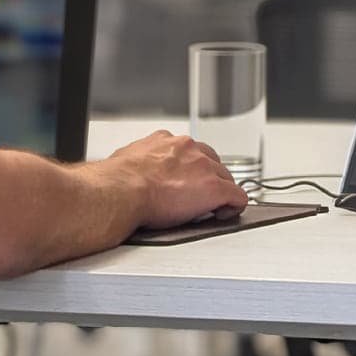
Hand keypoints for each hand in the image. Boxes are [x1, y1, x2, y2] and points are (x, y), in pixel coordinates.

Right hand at [104, 130, 248, 228]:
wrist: (121, 191)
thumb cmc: (117, 181)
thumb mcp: (127, 161)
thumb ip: (138, 162)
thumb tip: (131, 172)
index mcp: (166, 141)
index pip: (190, 151)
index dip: (192, 170)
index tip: (188, 183)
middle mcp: (187, 148)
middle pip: (212, 162)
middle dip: (209, 179)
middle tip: (198, 198)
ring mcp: (203, 167)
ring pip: (226, 177)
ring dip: (221, 191)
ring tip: (211, 208)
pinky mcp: (213, 188)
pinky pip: (237, 196)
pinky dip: (234, 206)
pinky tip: (224, 214)